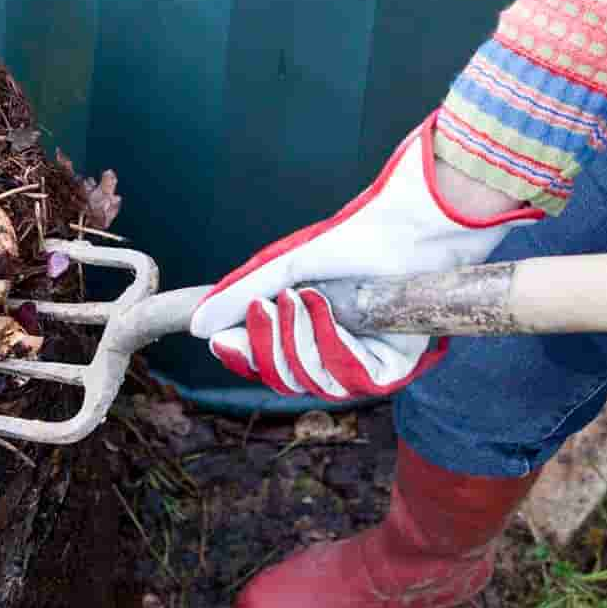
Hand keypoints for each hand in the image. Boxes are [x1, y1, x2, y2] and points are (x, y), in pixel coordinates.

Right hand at [189, 113, 540, 398]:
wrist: (409, 225)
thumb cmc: (354, 237)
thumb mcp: (286, 265)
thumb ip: (241, 295)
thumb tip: (197, 326)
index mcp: (310, 329)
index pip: (268, 362)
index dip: (243, 356)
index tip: (219, 340)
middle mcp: (336, 350)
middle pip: (285, 378)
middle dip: (268, 346)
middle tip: (267, 307)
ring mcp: (365, 360)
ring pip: (315, 382)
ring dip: (299, 340)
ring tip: (301, 298)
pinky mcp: (394, 366)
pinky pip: (351, 379)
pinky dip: (331, 343)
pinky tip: (326, 308)